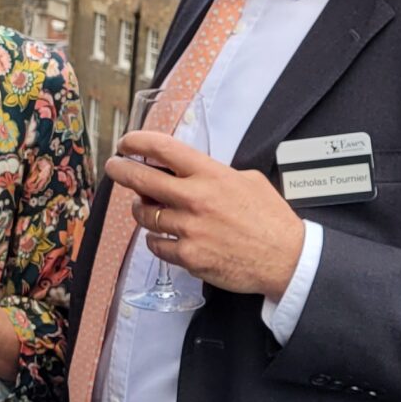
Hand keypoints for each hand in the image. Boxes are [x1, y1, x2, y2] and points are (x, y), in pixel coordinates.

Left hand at [109, 133, 305, 300]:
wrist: (286, 259)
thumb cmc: (271, 220)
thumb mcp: (248, 181)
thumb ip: (216, 174)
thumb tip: (193, 172)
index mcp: (211, 175)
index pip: (163, 149)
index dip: (137, 142)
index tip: (127, 143)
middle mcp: (195, 199)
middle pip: (141, 180)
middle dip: (121, 171)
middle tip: (115, 168)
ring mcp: (189, 229)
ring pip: (145, 215)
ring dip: (142, 210)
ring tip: (145, 207)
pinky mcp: (187, 256)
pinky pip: (156, 245)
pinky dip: (157, 240)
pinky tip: (164, 237)